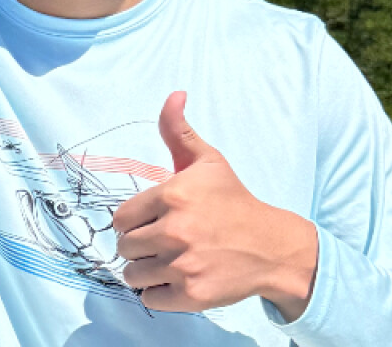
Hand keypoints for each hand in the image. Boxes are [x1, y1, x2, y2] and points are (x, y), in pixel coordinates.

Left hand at [112, 91, 316, 318]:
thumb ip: (179, 129)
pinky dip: (158, 292)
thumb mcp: (207, 160)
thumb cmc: (233, 199)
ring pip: (132, 275)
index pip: (121, 218)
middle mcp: (174, 230)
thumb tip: (175, 94)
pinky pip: (149, 298)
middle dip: (138, 245)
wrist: (270, 245)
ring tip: (166, 260)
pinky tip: (176, 278)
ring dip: (145, 270)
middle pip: (124, 247)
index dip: (133, 220)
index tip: (151, 220)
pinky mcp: (191, 295)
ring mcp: (182, 265)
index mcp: (172, 195)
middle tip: (161, 241)